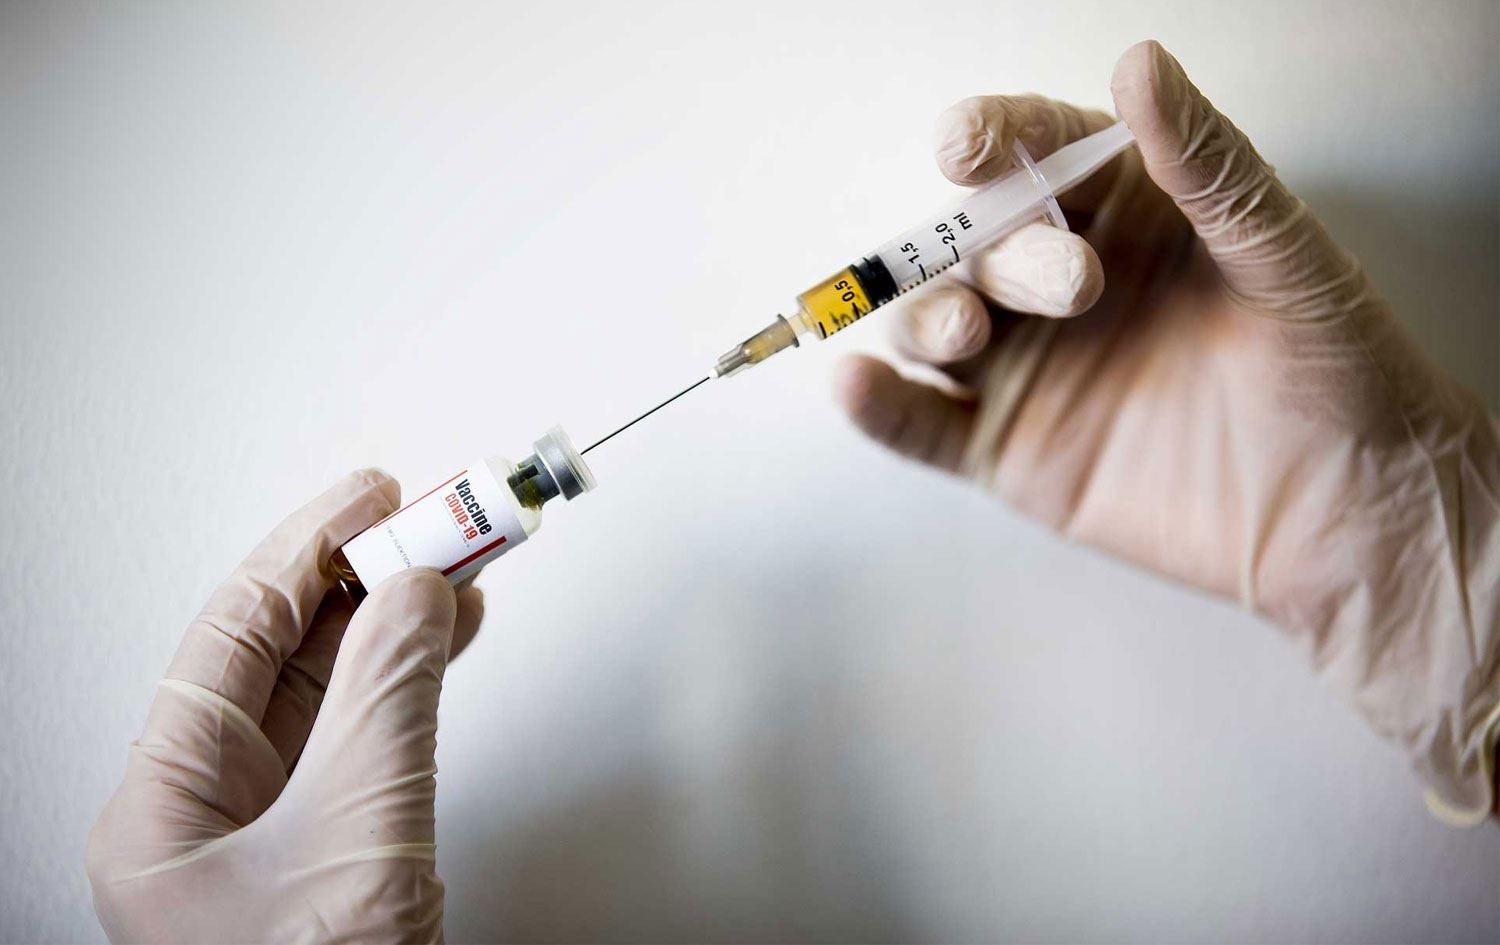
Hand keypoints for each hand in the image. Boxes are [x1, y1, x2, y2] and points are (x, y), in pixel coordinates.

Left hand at [87, 471, 483, 940]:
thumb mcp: (360, 835)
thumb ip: (390, 700)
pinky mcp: (320, 847)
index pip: (233, 634)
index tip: (371, 497)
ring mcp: (260, 830)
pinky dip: (407, 681)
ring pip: (326, 689)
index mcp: (164, 805)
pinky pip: (358, 733)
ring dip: (396, 626)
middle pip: (279, 654)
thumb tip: (417, 599)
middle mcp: (199, 811)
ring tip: (460, 569)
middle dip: (363, 581)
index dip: (307, 550)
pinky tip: (447, 641)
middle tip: (435, 525)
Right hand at [835, 42, 1498, 820]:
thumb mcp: (1283, 252)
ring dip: (928, 316)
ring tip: (965, 333)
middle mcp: (1062, 286)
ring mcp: (1030, 369)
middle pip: (975, 241)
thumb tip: (1139, 64)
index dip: (991, 139)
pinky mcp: (1010, 451)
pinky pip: (924, 424)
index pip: (1033, 155)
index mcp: (1125, 217)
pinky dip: (881, 407)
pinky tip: (859, 386)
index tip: (970, 145)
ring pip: (935, 323)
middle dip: (999, 250)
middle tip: (1073, 284)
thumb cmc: (1338, 373)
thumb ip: (1204, 165)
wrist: (1352, 514)